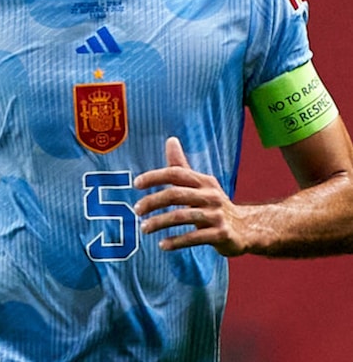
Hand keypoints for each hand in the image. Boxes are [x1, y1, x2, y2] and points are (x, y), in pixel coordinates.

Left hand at [134, 137, 247, 255]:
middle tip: (136, 210)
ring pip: (182, 217)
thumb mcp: (200, 184)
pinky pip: (194, 238)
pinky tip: (162, 245)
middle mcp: (211, 195)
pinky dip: (176, 241)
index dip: (154, 177)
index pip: (176, 173)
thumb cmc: (213, 204)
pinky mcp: (221, 234)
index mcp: (204, 181)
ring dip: (159, 223)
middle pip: (176, 195)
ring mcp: (217, 215)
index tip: (136, 184)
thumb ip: (181, 166)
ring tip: (144, 228)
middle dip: (152, 202)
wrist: (247, 228)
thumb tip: (170, 139)